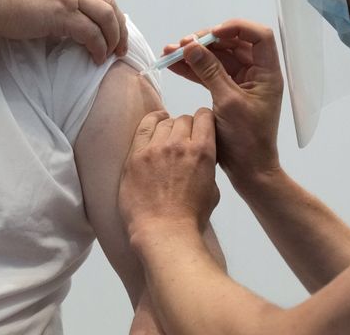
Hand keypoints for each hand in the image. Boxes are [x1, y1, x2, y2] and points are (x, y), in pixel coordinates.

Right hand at [0, 0, 128, 62]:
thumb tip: (50, 8)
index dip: (104, 8)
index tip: (107, 23)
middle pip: (107, 0)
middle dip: (118, 23)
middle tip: (120, 42)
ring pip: (107, 15)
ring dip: (114, 36)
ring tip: (113, 52)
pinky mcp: (63, 13)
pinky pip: (91, 32)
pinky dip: (99, 46)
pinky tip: (97, 57)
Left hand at [119, 109, 220, 247]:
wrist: (164, 232)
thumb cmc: (191, 217)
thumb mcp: (213, 190)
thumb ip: (207, 167)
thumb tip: (202, 157)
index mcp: (203, 151)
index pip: (204, 117)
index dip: (204, 120)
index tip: (201, 127)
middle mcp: (179, 144)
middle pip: (184, 119)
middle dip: (187, 126)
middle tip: (183, 140)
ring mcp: (156, 148)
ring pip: (165, 122)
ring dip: (169, 127)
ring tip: (168, 136)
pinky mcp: (136, 155)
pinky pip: (144, 128)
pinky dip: (152, 121)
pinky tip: (155, 121)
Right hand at [163, 20, 284, 189]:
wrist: (248, 170)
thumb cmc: (246, 138)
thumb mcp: (227, 102)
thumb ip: (210, 71)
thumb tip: (191, 46)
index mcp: (267, 73)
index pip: (259, 36)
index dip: (237, 28)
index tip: (213, 34)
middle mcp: (256, 73)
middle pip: (233, 44)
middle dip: (206, 41)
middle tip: (183, 43)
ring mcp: (241, 82)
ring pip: (217, 58)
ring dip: (195, 54)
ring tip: (170, 51)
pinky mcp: (227, 92)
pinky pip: (209, 73)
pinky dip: (193, 69)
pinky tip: (173, 64)